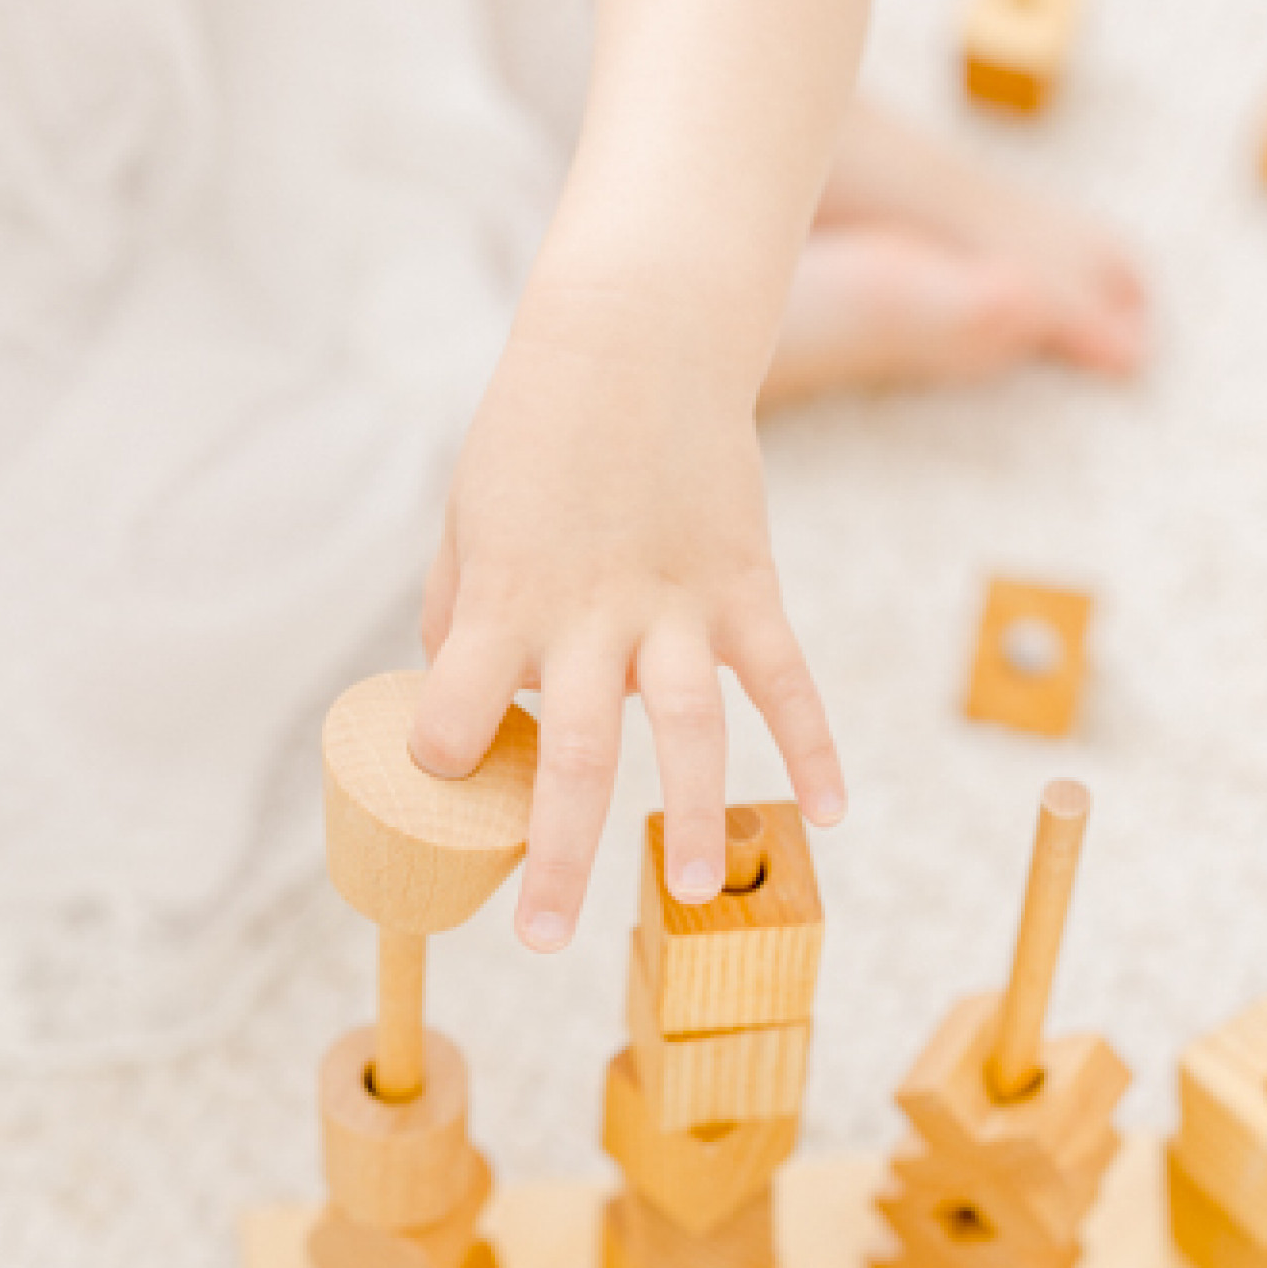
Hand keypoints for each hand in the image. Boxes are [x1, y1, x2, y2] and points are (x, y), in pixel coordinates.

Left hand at [409, 284, 846, 949]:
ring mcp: (676, 603)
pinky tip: (828, 816)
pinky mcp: (744, 584)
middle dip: (556, 852)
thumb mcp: (468, 516)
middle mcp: (590, 613)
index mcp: (505, 597)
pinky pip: (785, 679)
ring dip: (695, 818)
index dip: (439, 746)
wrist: (635, 330)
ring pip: (689, 730)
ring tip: (696, 895)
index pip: (454, 702)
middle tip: (540, 937)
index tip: (438, 773)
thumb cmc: (535, 430)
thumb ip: (461, 616)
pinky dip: (813, 746)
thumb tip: (464, 707)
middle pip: (574, 755)